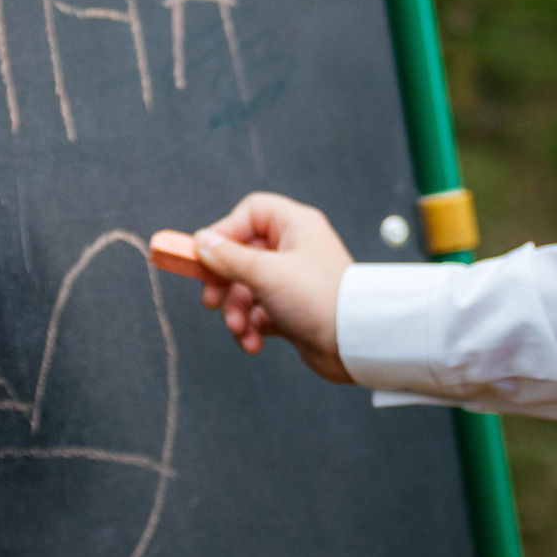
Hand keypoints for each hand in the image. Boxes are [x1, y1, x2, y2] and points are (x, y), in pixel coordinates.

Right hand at [192, 192, 352, 383]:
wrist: (356, 343)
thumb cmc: (320, 298)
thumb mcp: (265, 273)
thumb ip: (228, 257)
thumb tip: (201, 241)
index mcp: (295, 226)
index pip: (250, 213)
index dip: (224, 232)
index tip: (204, 257)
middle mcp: (295, 249)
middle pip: (242, 254)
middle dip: (224, 283)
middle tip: (211, 301)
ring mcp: (293, 280)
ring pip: (247, 287)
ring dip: (236, 311)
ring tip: (240, 329)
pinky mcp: (293, 309)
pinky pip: (259, 312)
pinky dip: (251, 327)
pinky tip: (253, 341)